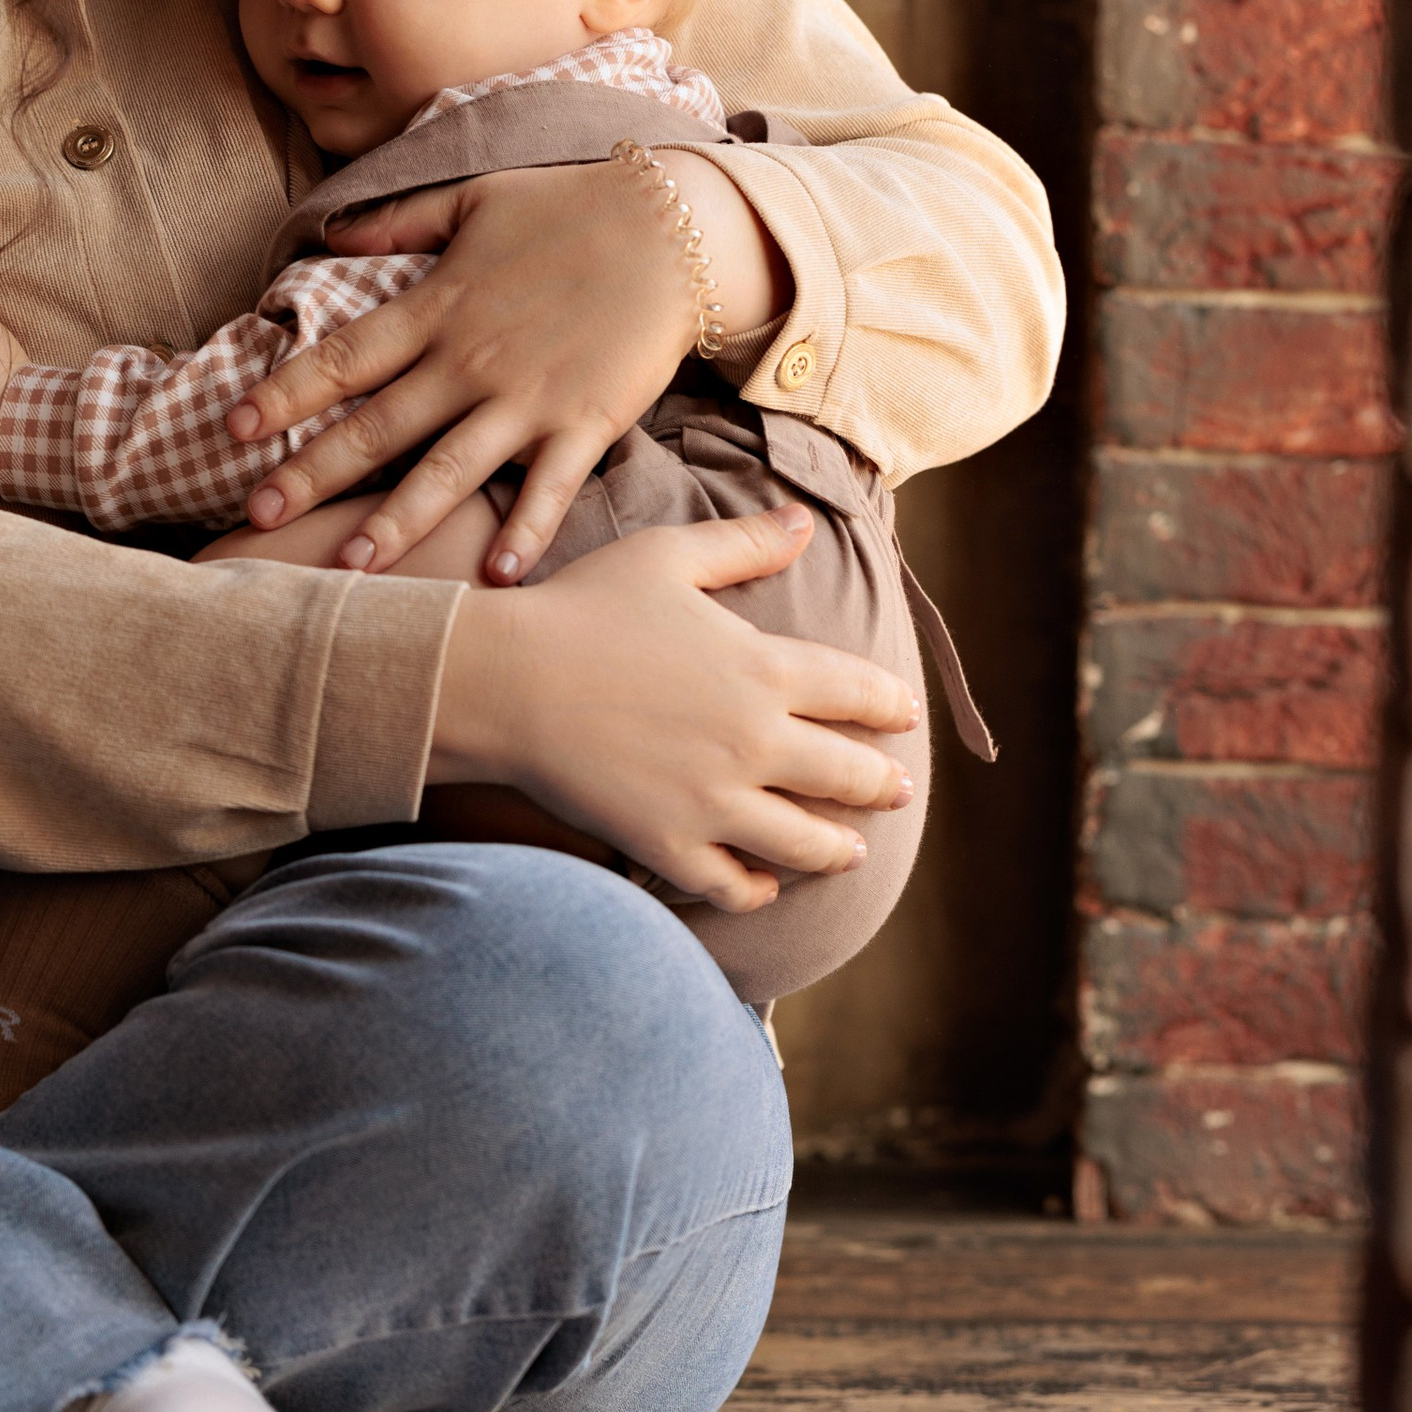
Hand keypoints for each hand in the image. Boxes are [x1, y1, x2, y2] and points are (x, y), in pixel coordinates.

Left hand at [224, 155, 787, 578]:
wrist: (672, 226)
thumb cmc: (569, 208)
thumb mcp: (472, 200)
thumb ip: (397, 223)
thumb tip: (328, 230)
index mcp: (436, 307)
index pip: (342, 358)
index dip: (283, 394)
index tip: (230, 428)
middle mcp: (469, 360)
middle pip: (375, 427)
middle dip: (310, 474)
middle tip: (253, 517)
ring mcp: (527, 397)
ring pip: (447, 471)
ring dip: (396, 523)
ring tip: (349, 568)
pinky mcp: (585, 422)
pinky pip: (549, 489)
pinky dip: (525, 533)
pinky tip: (498, 579)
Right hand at [428, 507, 916, 905]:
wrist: (506, 679)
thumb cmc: (581, 607)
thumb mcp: (667, 556)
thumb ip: (743, 543)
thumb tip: (805, 521)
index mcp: (764, 668)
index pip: (860, 693)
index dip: (891, 706)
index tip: (906, 715)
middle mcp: (754, 741)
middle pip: (849, 774)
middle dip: (882, 785)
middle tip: (897, 791)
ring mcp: (714, 801)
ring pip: (806, 842)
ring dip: (839, 848)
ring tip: (853, 851)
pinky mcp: (668, 843)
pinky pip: (732, 884)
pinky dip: (756, 890)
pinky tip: (764, 885)